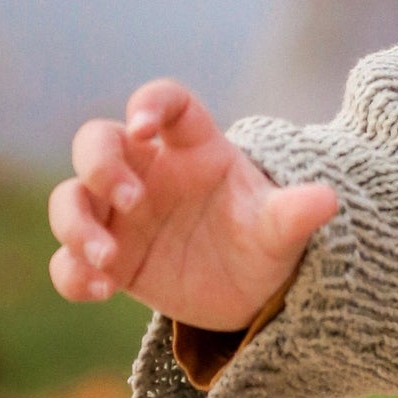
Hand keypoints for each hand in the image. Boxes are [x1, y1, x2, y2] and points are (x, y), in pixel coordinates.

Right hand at [48, 82, 337, 331]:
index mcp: (194, 149)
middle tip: (130, 200)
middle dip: (99, 165)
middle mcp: (148, 174)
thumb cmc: (266, 242)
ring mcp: (123, 217)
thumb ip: (294, 214)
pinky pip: (69, 260)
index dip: (148, 104)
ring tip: (108, 261)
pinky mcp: (112, 260)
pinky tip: (97, 289)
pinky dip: (71, 272)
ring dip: (75, 224)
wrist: (254, 293)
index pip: (164, 103)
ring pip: (71, 199)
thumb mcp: (282, 231)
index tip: (145, 127)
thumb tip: (328, 199)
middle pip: (96, 142)